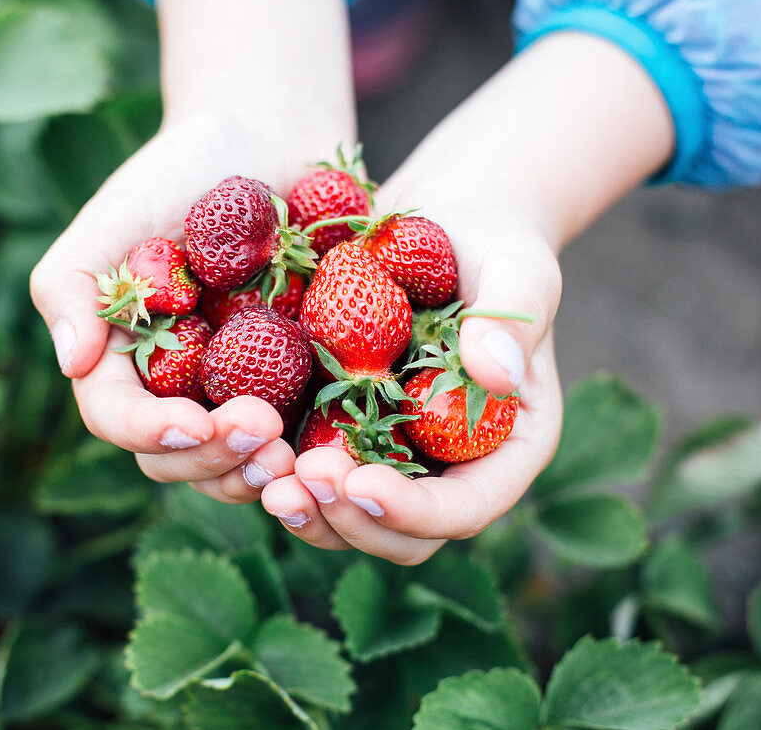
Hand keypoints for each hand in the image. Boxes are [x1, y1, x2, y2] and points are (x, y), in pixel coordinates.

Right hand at [30, 108, 352, 503]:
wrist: (271, 138)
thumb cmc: (182, 170)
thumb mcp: (115, 214)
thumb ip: (73, 283)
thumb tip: (71, 362)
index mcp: (124, 359)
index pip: (118, 418)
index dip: (150, 433)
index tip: (191, 423)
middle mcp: (178, 389)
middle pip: (178, 459)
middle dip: (213, 459)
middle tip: (260, 432)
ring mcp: (238, 394)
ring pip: (236, 465)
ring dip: (259, 472)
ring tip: (291, 455)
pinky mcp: (298, 388)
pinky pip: (301, 440)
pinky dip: (313, 456)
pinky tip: (336, 451)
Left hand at [261, 180, 564, 562]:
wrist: (444, 223)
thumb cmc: (494, 244)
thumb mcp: (517, 268)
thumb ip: (511, 318)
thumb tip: (497, 372)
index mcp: (504, 448)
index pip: (465, 508)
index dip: (414, 512)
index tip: (363, 484)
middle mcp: (448, 469)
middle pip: (403, 536)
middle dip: (351, 521)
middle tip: (303, 480)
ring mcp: (394, 456)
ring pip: (350, 521)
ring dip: (308, 511)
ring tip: (267, 478)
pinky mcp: (343, 432)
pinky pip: (311, 474)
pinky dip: (279, 473)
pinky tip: (243, 444)